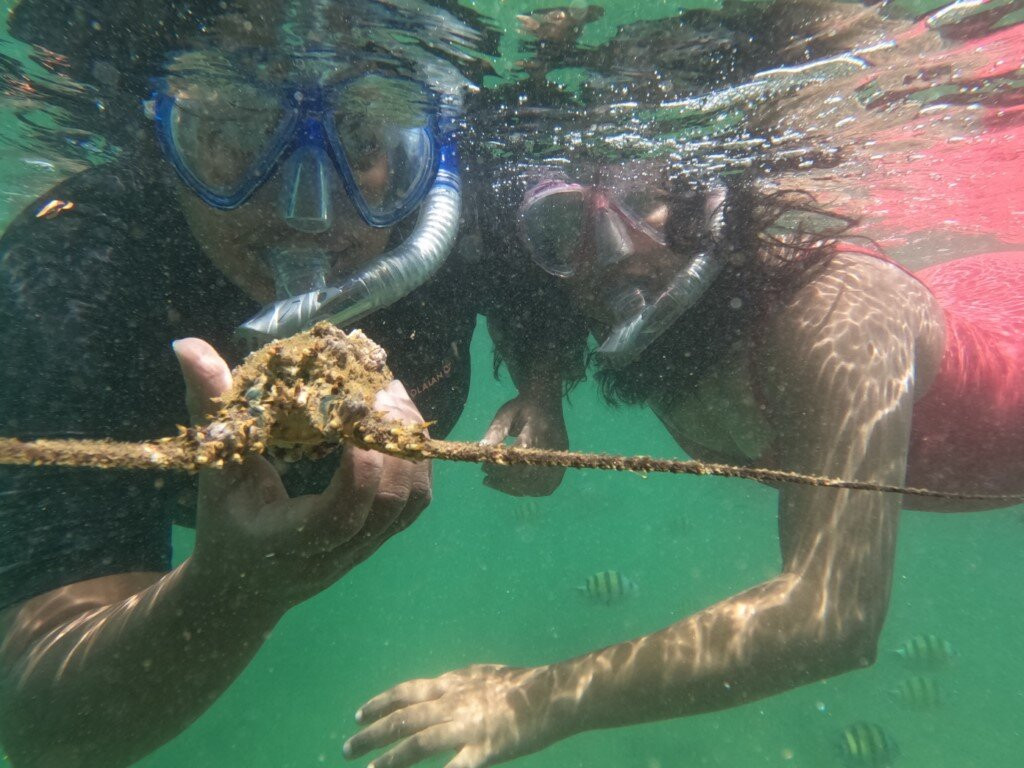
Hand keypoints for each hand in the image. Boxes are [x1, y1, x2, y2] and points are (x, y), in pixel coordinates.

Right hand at [173, 338, 430, 613]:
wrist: (245, 587)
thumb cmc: (226, 522)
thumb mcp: (213, 470)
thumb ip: (208, 410)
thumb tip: (187, 345)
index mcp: (287, 541)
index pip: (339, 517)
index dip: (359, 471)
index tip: (357, 414)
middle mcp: (335, 551)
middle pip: (388, 508)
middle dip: (392, 445)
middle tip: (381, 392)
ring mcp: (365, 547)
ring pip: (412, 503)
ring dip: (410, 447)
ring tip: (393, 399)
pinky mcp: (382, 536)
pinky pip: (417, 501)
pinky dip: (417, 458)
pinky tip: (399, 421)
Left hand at [345, 664, 557, 767]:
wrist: (553, 694)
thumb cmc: (522, 685)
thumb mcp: (483, 675)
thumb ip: (457, 683)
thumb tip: (438, 685)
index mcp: (452, 684)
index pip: (406, 693)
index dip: (380, 704)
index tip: (359, 715)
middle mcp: (452, 702)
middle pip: (402, 718)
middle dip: (371, 734)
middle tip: (347, 748)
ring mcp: (466, 726)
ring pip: (417, 743)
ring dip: (389, 759)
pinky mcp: (483, 749)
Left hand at [480, 396, 566, 495]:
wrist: (547, 402)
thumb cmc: (523, 408)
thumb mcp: (506, 414)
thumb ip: (495, 432)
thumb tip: (482, 450)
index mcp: (538, 428)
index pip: (521, 453)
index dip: (502, 463)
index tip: (485, 466)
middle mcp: (553, 445)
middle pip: (530, 473)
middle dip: (506, 479)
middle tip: (487, 477)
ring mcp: (559, 457)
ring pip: (539, 484)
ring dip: (514, 488)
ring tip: (494, 482)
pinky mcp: (560, 465)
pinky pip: (546, 487)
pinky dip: (528, 490)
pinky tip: (511, 485)